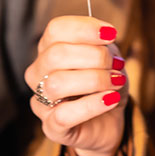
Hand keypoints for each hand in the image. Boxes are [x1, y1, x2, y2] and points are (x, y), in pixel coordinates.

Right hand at [25, 16, 127, 155]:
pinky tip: (111, 99)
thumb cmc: (104, 85)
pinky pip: (64, 114)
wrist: (109, 121)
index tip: (111, 33)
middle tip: (117, 64)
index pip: (56, 29)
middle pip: (56, 54)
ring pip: (57, 83)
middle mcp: (38, 73)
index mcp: (48, 50)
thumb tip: (105, 35)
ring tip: (117, 82)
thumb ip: (103, 45)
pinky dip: (93, 104)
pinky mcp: (51, 127)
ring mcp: (41, 101)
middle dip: (95, 56)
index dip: (85, 28)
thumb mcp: (108, 59)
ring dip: (95, 80)